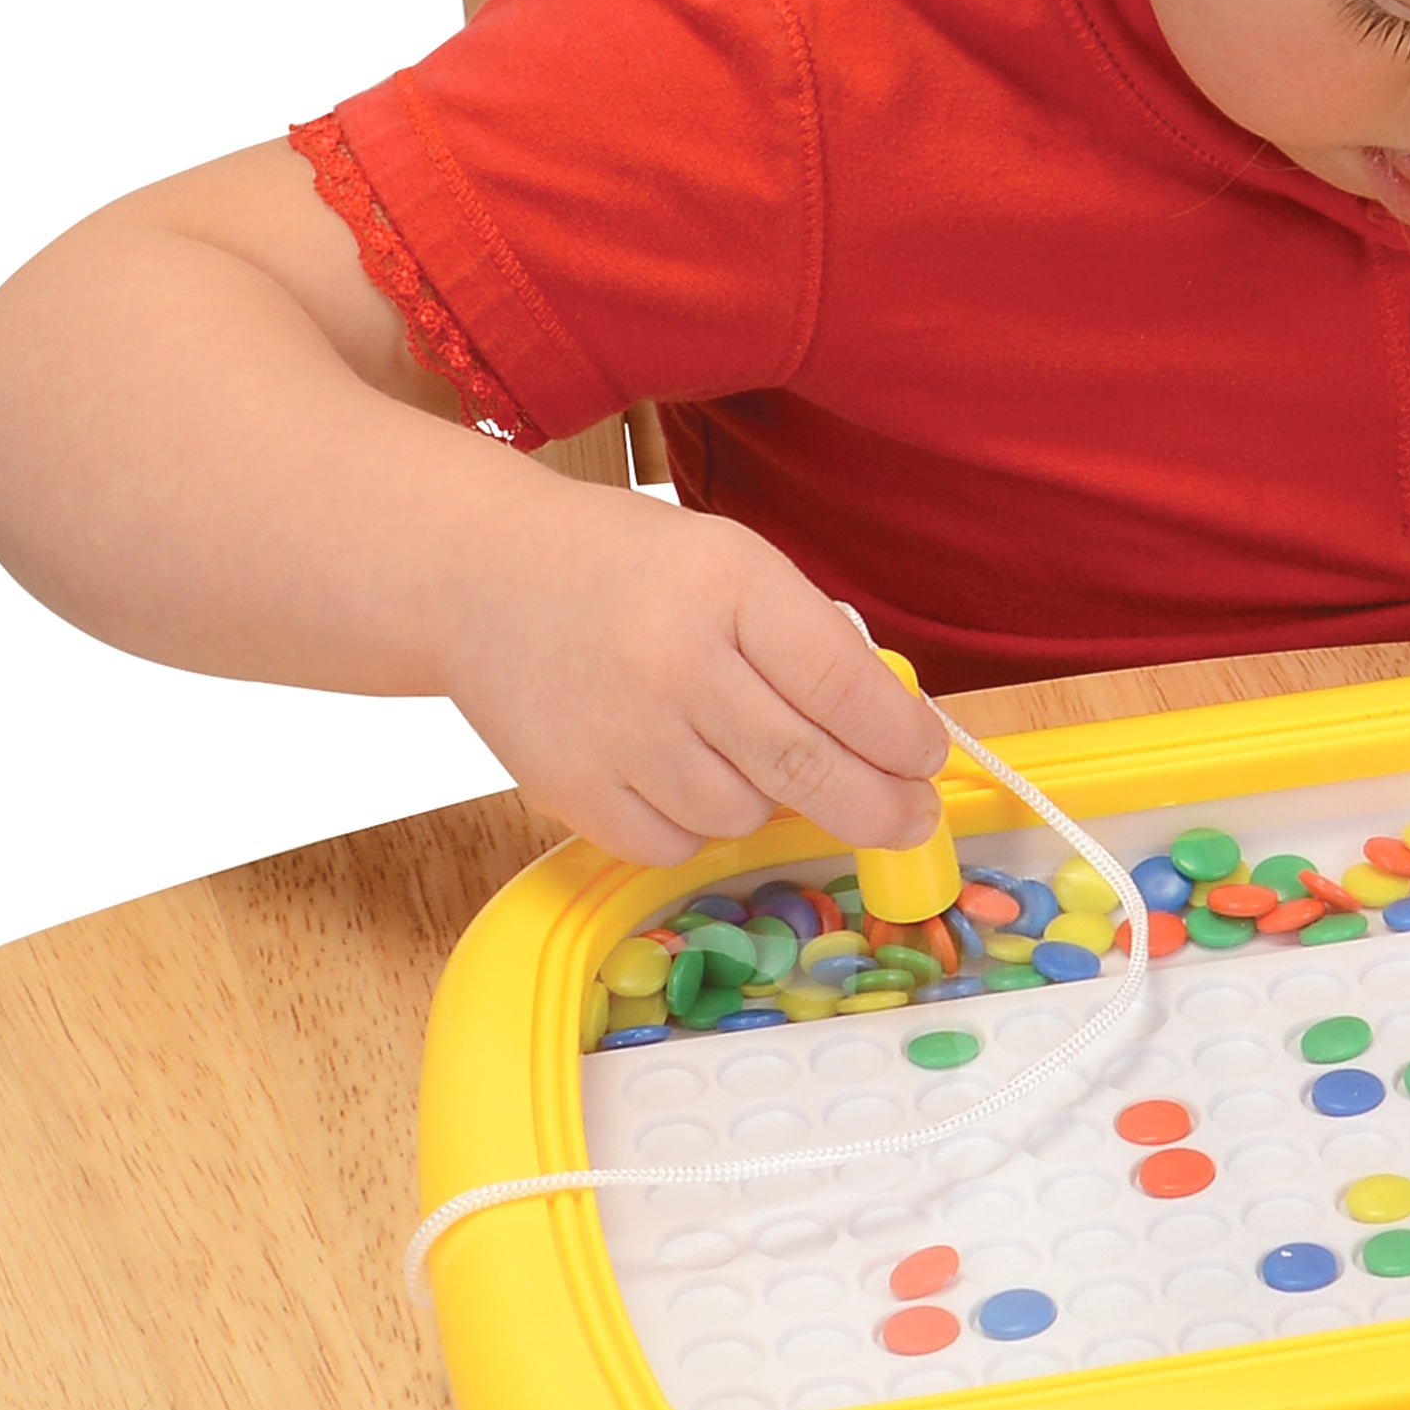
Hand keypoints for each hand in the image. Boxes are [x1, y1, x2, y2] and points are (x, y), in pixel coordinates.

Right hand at [436, 482, 950, 866]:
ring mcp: (616, 732)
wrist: (482, 577)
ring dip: (770, 802)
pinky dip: (698, 826)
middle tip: (911, 818)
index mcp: (727, 584)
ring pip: (744, 815)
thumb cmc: (630, 570)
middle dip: (881, 806)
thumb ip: (809, 642)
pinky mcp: (570, 789)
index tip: (928, 758)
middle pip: (806, 768)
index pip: (842, 684)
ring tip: (743, 752)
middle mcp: (672, 660)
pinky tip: (682, 773)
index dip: (901, 737)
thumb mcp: (732, 564)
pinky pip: (675, 845)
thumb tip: (892, 737)